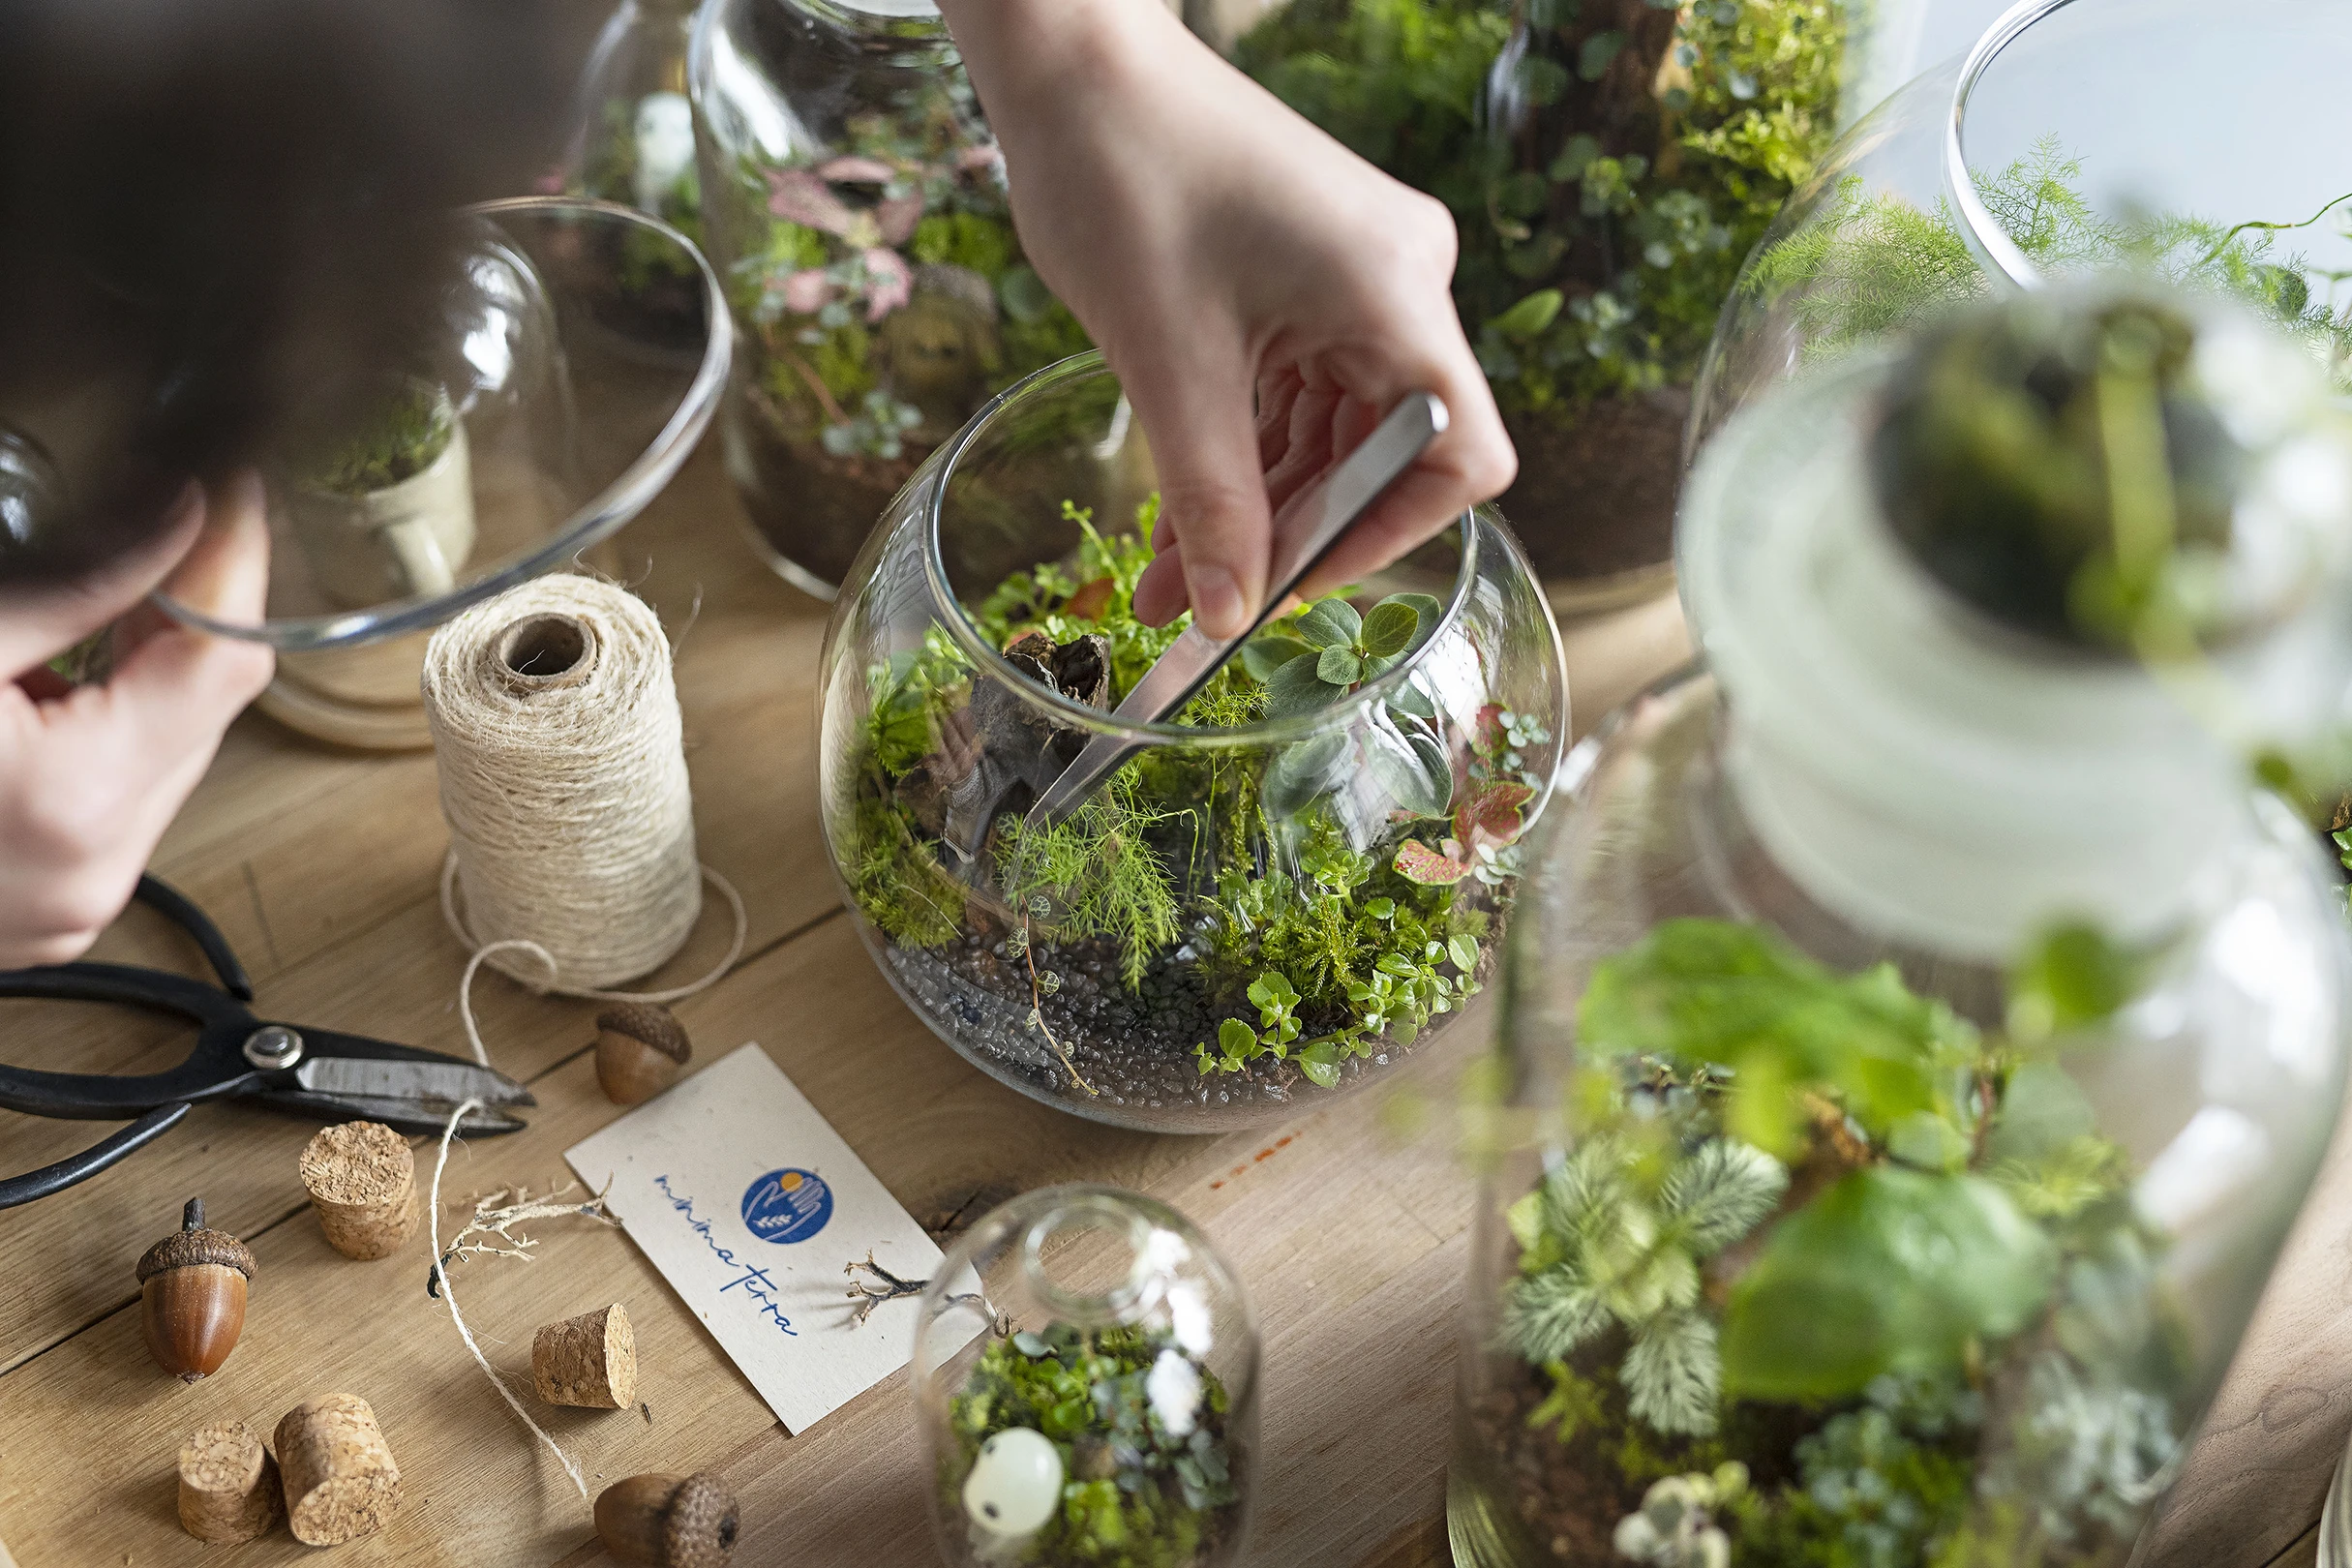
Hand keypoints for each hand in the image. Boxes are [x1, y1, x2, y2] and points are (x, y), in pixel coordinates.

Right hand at [0, 476, 273, 964]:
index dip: (235, 560)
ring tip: (81, 610)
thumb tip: (174, 514)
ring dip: (143, 675)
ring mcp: (68, 907)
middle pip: (206, 711)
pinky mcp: (44, 919)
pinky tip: (41, 689)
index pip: (225, 661)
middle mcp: (90, 872)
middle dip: (187, 610)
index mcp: (70, 800)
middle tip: (156, 520)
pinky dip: (99, 735)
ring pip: (168, 757)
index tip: (230, 488)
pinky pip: (115, 805)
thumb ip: (72, 583)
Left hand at [940, 0, 1514, 637]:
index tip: (1293, 582)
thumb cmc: (1124, 175)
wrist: (1074, 64)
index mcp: (1397, 292)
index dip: (1387, 537)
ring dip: (1258, 504)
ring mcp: (1357, 276)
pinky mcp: (1312, 275)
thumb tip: (1228, 616)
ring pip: (1332, 431)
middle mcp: (1400, 283)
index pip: (1458, 457)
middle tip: (1205, 605)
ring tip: (1170, 578)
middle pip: (1385, 453)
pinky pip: (1299, 389)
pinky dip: (1244, 450)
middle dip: (1292, 535)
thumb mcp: (1167, 364)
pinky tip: (1181, 513)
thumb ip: (1210, 500)